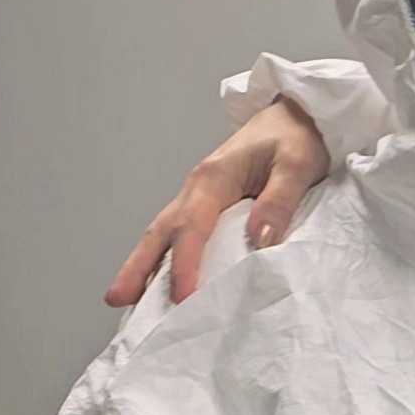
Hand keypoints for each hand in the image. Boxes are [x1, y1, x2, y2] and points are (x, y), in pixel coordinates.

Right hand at [105, 97, 332, 307]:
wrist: (298, 115)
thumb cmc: (297, 137)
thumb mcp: (297, 166)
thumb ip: (279, 202)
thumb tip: (259, 239)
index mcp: (215, 177)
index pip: (192, 226)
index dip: (185, 264)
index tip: (183, 297)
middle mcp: (198, 187)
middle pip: (161, 231)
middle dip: (138, 266)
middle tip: (117, 298)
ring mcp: (200, 195)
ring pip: (164, 233)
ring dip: (144, 265)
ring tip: (126, 299)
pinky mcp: (209, 203)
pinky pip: (180, 234)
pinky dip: (164, 257)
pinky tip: (159, 281)